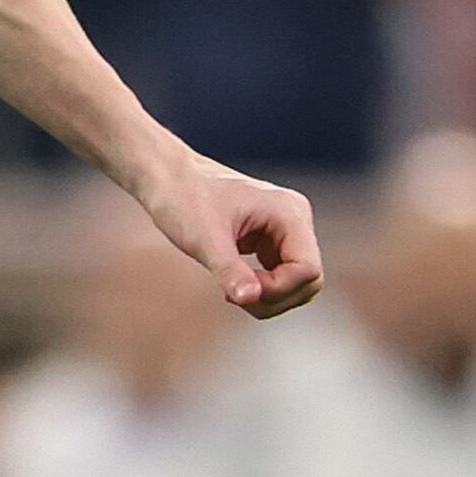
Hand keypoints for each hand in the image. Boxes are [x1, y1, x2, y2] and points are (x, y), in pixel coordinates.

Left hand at [138, 154, 324, 319]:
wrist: (167, 178)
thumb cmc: (184, 199)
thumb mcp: (206, 240)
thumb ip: (230, 271)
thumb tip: (251, 299)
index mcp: (289, 212)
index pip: (308, 270)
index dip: (278, 289)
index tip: (241, 288)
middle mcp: (294, 219)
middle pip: (308, 281)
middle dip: (274, 297)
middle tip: (233, 294)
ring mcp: (284, 230)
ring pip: (295, 284)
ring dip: (267, 297)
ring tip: (229, 288)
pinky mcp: (270, 240)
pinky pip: (280, 277)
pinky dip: (260, 289)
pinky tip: (231, 282)